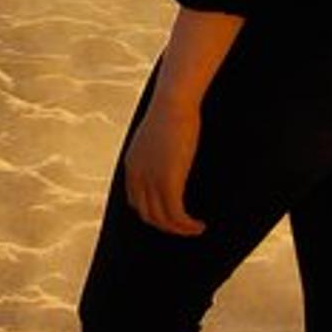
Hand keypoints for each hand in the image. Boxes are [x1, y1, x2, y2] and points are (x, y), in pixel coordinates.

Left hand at [123, 95, 206, 236]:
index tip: (171, 216)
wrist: (173, 103)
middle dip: (166, 225)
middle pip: (147, 214)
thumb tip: (170, 155)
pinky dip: (187, 225)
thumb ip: (159, 149)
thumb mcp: (158, 134)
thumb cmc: (172, 111)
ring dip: (180, 229)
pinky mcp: (167, 182)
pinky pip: (176, 215)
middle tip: (185, 227)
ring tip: (196, 228)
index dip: (152, 213)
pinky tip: (199, 224)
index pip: (136, 201)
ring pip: (162, 219)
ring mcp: (151, 180)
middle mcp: (137, 176)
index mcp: (132, 164)